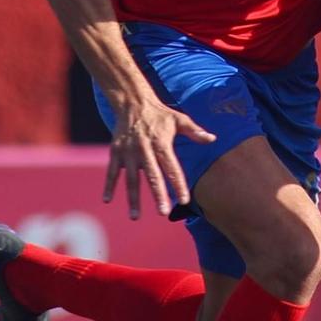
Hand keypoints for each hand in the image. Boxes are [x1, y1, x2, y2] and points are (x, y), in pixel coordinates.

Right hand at [103, 92, 216, 220]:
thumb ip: (195, 131)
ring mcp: (128, 152)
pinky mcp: (115, 152)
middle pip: (152, 176)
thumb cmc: (160, 114)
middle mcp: (144, 150)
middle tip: (163, 212)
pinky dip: (109, 185)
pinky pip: (111, 172)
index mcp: (161, 143)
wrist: (133, 103)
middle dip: (158, 195)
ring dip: (133, 198)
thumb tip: (213, 139)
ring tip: (136, 216)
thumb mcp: (179, 119)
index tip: (184, 200)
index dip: (178, 184)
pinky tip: (107, 200)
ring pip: (131, 179)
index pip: (172, 168)